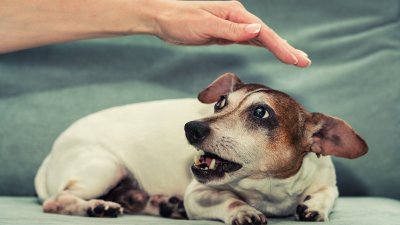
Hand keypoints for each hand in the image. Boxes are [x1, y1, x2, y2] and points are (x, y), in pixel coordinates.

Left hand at [153, 0, 310, 66]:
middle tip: (304, 61)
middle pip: (267, 35)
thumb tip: (257, 30)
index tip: (295, 60)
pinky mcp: (226, 32)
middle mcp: (237, 18)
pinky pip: (249, 39)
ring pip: (261, 37)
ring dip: (278, 48)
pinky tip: (271, 49)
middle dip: (286, 48)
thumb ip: (231, 30)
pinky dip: (263, 45)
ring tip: (295, 58)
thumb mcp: (205, 25)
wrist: (162, 17)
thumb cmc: (179, 20)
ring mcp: (232, 24)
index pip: (263, 33)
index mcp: (234, 14)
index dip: (281, 47)